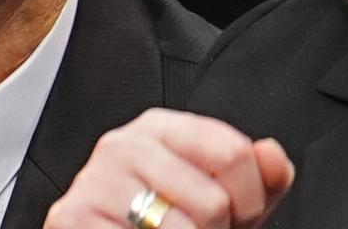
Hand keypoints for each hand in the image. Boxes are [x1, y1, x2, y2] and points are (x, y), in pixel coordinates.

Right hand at [52, 111, 295, 228]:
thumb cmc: (161, 225)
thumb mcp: (219, 199)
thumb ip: (257, 180)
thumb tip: (273, 155)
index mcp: (161, 128)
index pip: (233, 153)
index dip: (249, 199)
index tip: (236, 213)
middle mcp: (125, 144)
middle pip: (214, 200)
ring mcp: (97, 180)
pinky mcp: (75, 215)